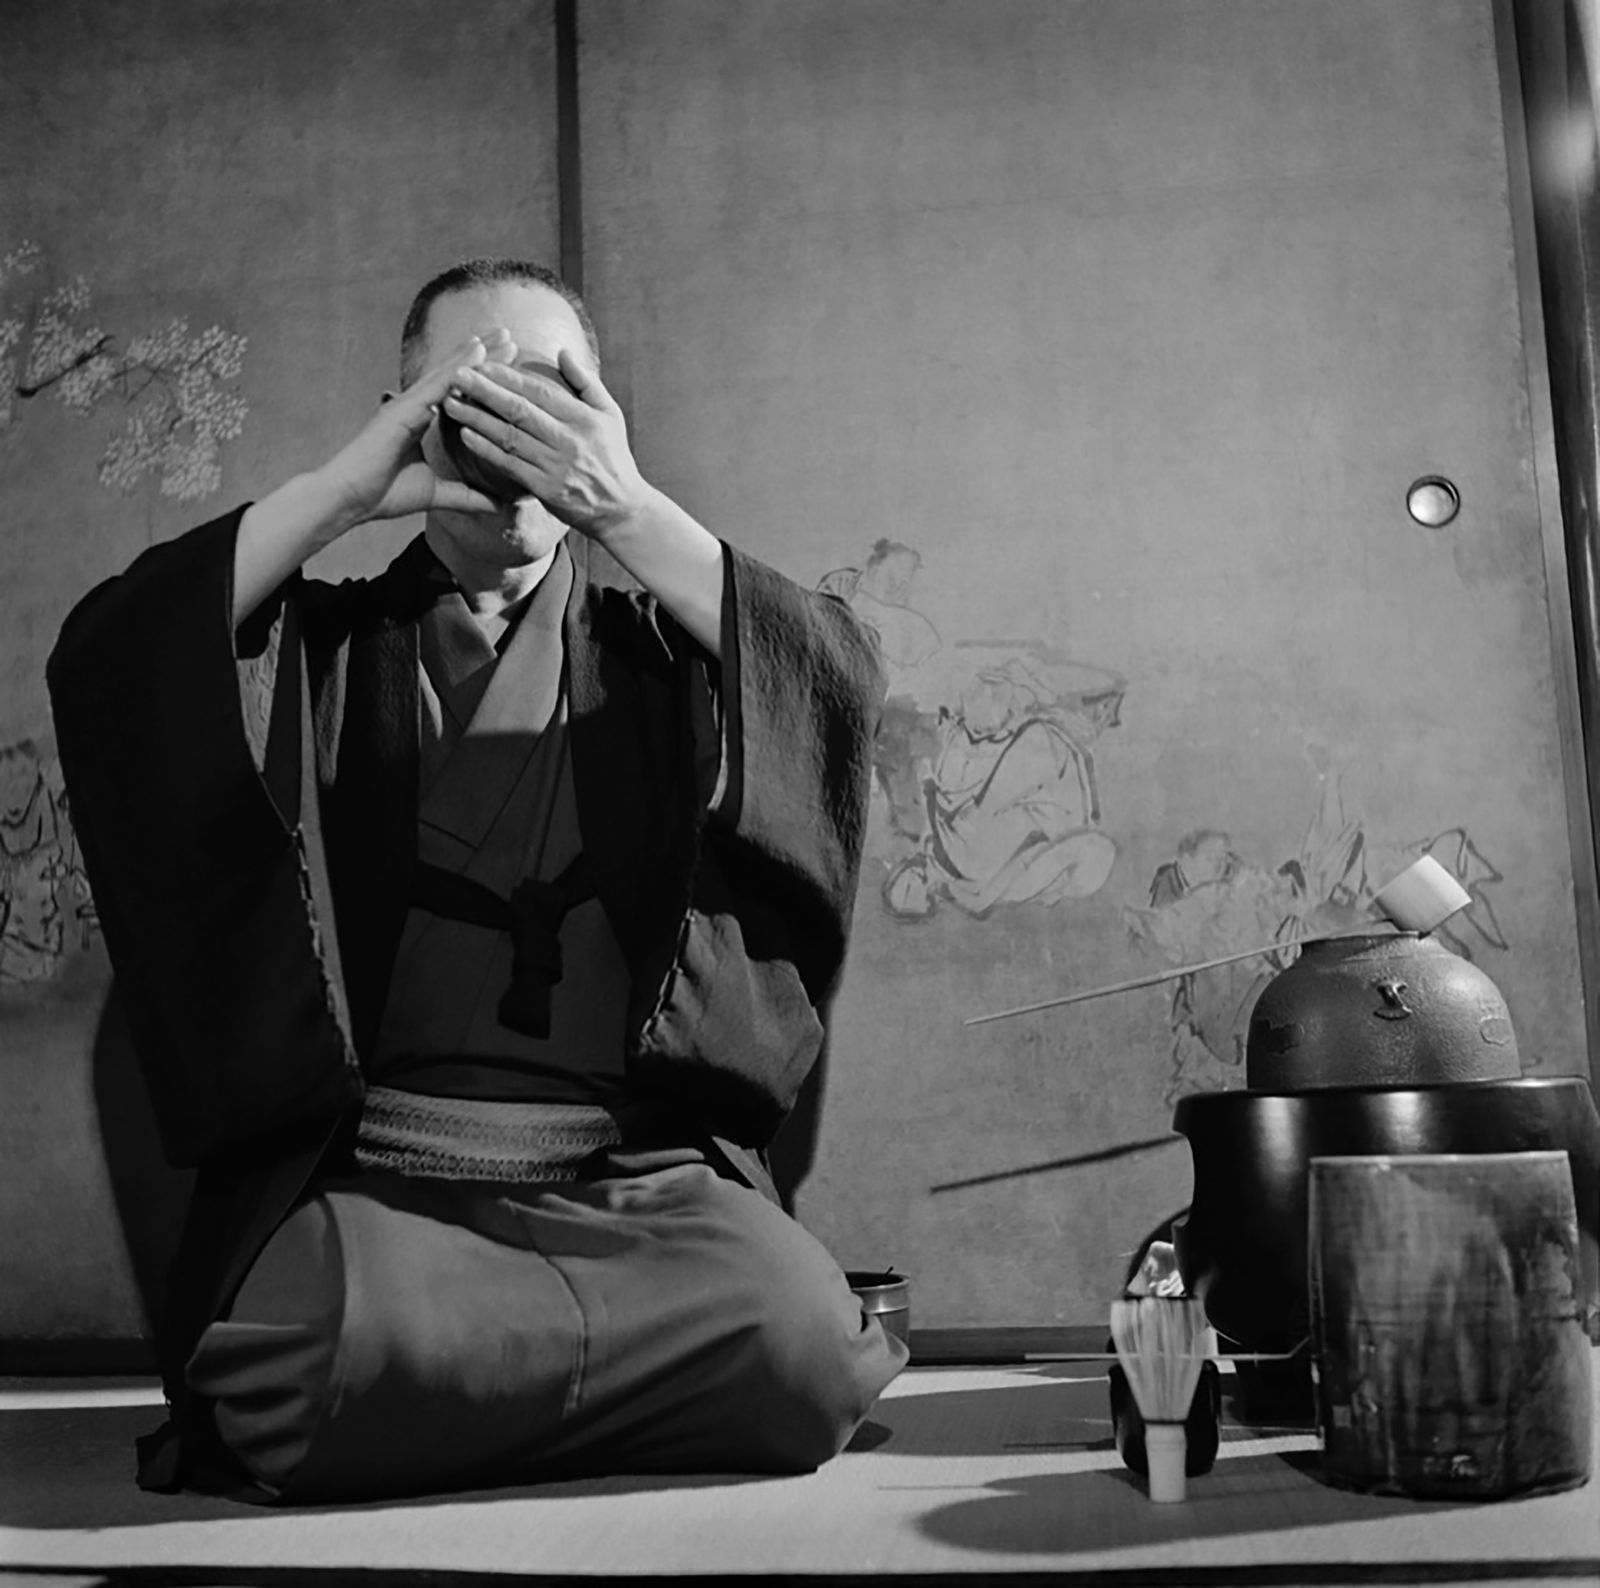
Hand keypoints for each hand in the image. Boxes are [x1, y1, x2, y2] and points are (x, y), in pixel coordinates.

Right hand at [313, 330, 517, 529]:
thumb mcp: (437, 493)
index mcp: (423, 421)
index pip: (457, 394)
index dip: (481, 377)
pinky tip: (478, 350)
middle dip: (484, 356)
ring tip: (503, 335)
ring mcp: (408, 404)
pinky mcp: (402, 409)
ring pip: (449, 372)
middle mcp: (416, 406)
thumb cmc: (383, 493)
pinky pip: (436, 384)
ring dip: (476, 352)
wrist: (349, 499)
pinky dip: (458, 368)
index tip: (508, 364)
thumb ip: (467, 496)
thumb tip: (499, 505)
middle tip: (511, 336)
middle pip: (456, 376)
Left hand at [439, 348, 654, 537]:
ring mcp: (556, 466)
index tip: (482, 363)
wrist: (622, 510)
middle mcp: (569, 440)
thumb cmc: (614, 459)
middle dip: (484, 391)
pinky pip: (510, 465)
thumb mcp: (611, 415)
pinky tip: (466, 435)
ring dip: (476, 418)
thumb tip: (563, 352)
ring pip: (509, 436)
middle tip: (455, 375)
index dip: (508, 376)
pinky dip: (487, 449)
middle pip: (519, 410)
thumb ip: (587, 382)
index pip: (539, 391)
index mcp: (584, 418)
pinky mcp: (546, 489)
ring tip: (450, 402)